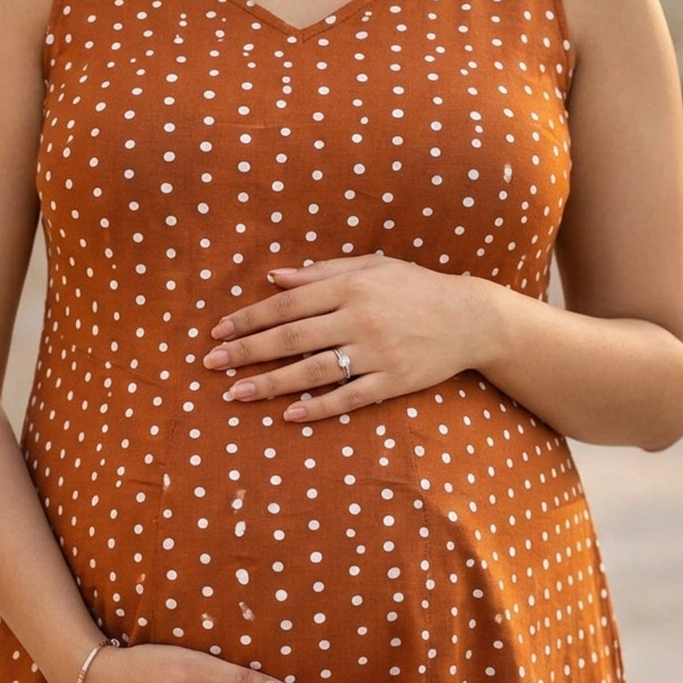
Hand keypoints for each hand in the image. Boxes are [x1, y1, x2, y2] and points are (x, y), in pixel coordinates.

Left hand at [202, 255, 486, 421]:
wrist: (471, 318)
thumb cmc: (415, 288)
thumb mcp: (372, 267)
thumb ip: (322, 272)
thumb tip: (274, 278)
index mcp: (350, 286)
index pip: (287, 304)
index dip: (249, 318)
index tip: (219, 331)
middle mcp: (359, 318)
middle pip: (292, 338)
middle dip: (247, 351)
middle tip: (212, 363)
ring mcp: (377, 352)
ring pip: (313, 371)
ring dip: (271, 383)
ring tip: (236, 394)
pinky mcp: (394, 381)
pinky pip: (349, 397)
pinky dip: (318, 407)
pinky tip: (289, 415)